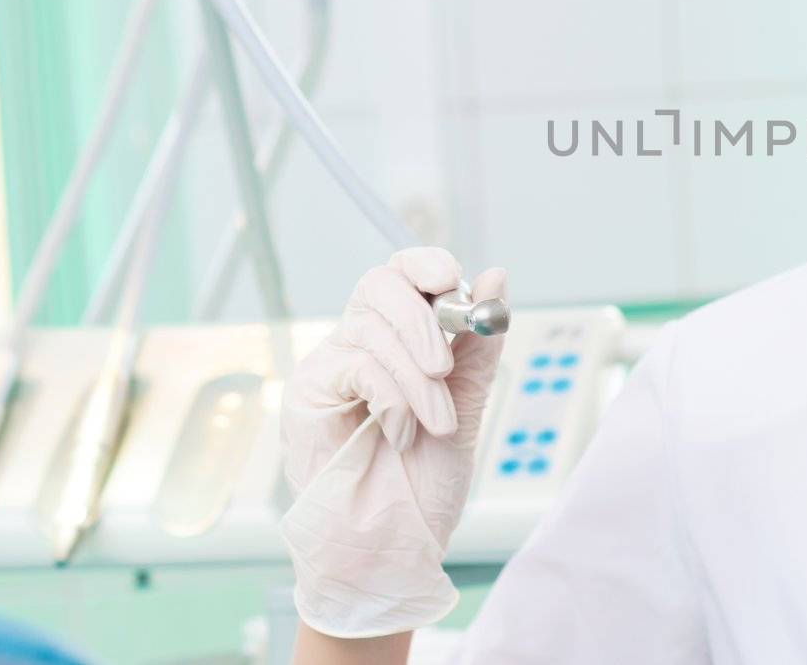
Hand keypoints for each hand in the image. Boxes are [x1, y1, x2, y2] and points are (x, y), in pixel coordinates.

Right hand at [280, 248, 506, 638]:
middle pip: (379, 284)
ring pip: (373, 330)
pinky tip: (400, 434)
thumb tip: (496, 275)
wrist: (394, 543)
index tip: (454, 280)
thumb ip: (479, 343)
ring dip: (418, 379)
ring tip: (436, 424)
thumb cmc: (424, 481)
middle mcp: (360, 343)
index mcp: (399, 338)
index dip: (427, 263)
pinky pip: (357, 365)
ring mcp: (331, 365)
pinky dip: (392, 399)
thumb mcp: (468, 402)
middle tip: (446, 367)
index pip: (403, 272)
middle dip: (422, 319)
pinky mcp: (309, 392)